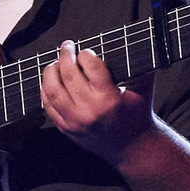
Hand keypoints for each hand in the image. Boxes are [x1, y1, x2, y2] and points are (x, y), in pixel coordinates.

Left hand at [41, 40, 157, 165]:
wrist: (132, 147)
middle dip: (65, 55)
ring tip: (55, 63)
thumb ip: (140, 66)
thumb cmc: (137, 114)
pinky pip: (48, 106)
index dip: (86, 54)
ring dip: (51, 72)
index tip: (86, 51)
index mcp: (109, 99)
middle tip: (67, 47)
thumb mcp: (143, 89)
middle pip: (68, 75)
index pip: (91, 66)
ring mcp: (75, 121)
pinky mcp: (67, 129)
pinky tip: (50, 81)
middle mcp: (90, 110)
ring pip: (52, 90)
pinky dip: (45, 91)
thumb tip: (135, 43)